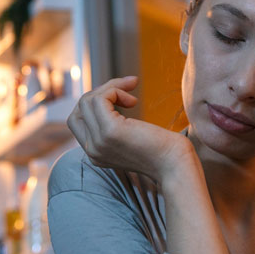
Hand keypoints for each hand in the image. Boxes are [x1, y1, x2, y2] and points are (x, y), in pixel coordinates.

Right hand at [66, 76, 194, 184]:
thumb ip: (115, 125)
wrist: (176, 165)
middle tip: (127, 91)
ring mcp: (98, 142)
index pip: (78, 120)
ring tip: (132, 97)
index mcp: (95, 153)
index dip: (96, 104)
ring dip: (111, 89)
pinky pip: (99, 99)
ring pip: (88, 100)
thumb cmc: (162, 150)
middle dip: (101, 93)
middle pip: (79, 108)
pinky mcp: (110, 131)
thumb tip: (111, 94)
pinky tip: (133, 101)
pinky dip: (114, 90)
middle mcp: (92, 150)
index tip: (122, 99)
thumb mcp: (130, 138)